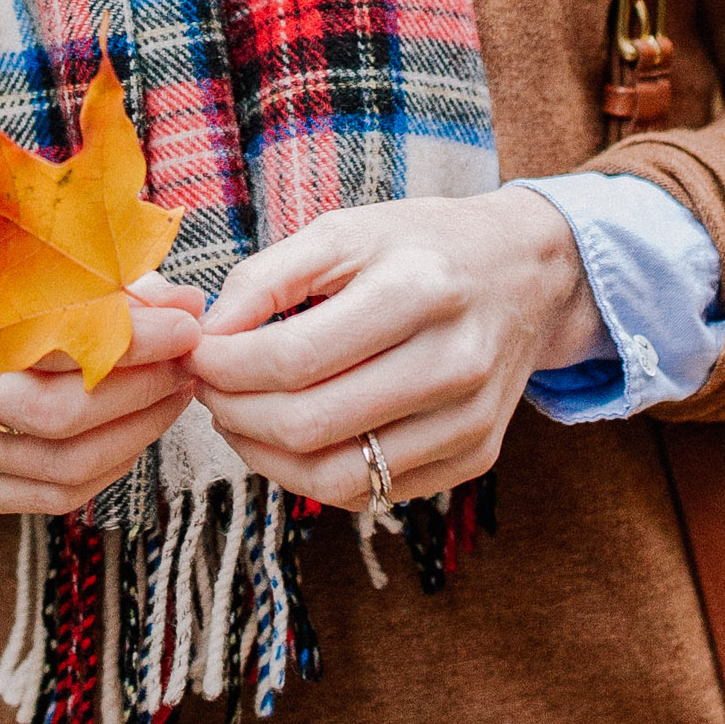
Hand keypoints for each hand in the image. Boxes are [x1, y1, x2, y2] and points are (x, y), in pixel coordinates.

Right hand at [0, 241, 204, 514]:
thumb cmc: (20, 296)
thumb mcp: (63, 271)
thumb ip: (126, 289)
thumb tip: (189, 308)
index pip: (48, 334)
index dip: (128, 339)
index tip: (184, 330)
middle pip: (51, 411)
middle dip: (137, 393)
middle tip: (184, 371)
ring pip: (58, 462)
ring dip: (135, 434)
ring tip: (172, 399)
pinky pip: (50, 496)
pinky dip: (108, 469)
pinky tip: (136, 435)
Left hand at [185, 186, 603, 510]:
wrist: (526, 273)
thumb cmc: (423, 247)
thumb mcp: (345, 231)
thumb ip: (265, 277)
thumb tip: (207, 337)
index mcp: (419, 291)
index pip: (293, 359)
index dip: (225, 368)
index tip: (198, 356)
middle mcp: (453, 363)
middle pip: (308, 425)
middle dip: (234, 414)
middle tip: (210, 391)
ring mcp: (469, 420)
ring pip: (336, 477)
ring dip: (265, 457)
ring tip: (241, 420)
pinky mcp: (475, 456)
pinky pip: (372, 492)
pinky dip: (315, 473)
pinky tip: (296, 438)